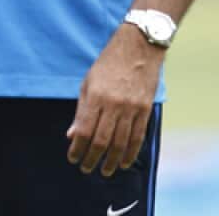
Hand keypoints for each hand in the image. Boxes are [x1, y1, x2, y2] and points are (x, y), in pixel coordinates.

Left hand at [67, 25, 164, 176]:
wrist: (138, 48)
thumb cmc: (108, 64)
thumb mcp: (88, 83)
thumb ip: (81, 111)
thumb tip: (72, 135)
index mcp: (96, 97)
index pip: (85, 131)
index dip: (78, 148)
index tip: (73, 158)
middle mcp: (114, 105)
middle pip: (102, 140)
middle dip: (93, 158)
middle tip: (86, 169)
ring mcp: (132, 108)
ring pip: (121, 142)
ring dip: (112, 160)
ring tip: (105, 171)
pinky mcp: (145, 109)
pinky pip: (138, 136)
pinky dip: (130, 152)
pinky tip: (124, 162)